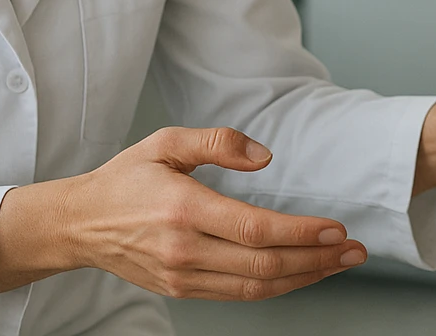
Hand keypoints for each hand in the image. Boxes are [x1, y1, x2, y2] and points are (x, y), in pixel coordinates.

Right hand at [0, 126, 365, 299]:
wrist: (80, 224)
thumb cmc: (125, 178)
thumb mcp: (165, 141)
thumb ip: (218, 141)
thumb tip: (264, 157)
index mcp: (182, 209)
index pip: (255, 230)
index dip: (302, 233)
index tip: (337, 229)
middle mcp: (184, 250)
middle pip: (264, 265)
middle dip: (317, 260)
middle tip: (355, 250)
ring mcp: (183, 277)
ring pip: (256, 287)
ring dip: (304, 278)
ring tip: (339, 264)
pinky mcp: (182, 290)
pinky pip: (239, 294)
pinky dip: (276, 286)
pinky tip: (300, 273)